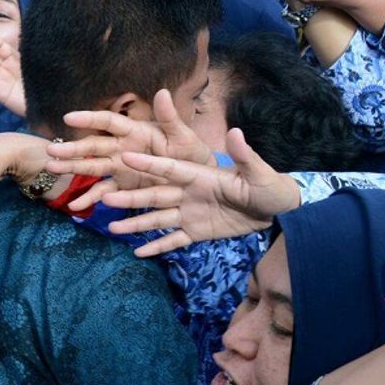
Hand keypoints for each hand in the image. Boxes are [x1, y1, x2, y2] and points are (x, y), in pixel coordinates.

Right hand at [45, 88, 213, 210]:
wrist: (198, 182)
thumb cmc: (191, 155)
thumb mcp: (184, 137)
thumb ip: (171, 118)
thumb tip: (163, 92)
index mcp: (135, 131)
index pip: (108, 122)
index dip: (89, 118)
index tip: (68, 117)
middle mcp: (122, 148)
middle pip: (93, 146)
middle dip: (72, 148)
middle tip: (51, 150)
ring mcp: (120, 168)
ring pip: (91, 167)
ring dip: (72, 169)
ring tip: (51, 169)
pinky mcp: (123, 187)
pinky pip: (103, 192)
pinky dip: (89, 199)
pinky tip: (75, 206)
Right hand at [98, 128, 301, 256]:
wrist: (278, 211)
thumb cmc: (270, 186)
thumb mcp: (258, 172)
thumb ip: (244, 155)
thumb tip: (236, 132)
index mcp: (198, 175)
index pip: (168, 168)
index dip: (148, 164)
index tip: (124, 155)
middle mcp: (187, 193)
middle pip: (154, 195)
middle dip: (131, 198)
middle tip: (106, 198)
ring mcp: (189, 214)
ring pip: (157, 219)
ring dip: (135, 224)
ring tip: (112, 228)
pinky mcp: (196, 232)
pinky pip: (173, 240)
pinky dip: (157, 246)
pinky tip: (138, 253)